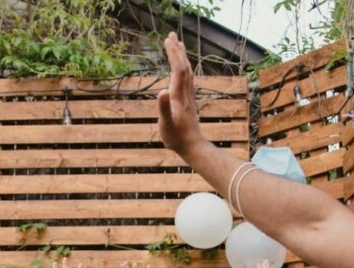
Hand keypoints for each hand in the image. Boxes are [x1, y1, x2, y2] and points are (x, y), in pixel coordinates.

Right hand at [158, 33, 204, 159]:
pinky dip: (184, 68)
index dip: (173, 54)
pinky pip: (188, 80)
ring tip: (178, 45)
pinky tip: (182, 68)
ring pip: (187, 72)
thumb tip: (161, 92)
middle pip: (183, 67)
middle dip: (177, 50)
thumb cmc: (176, 138)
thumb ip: (163, 108)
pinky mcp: (189, 102)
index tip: (168, 40)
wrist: (192, 147)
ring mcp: (188, 97)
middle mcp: (186, 94)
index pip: (178, 70)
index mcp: (178, 96)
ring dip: (182, 57)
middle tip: (171, 35)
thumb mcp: (165, 125)